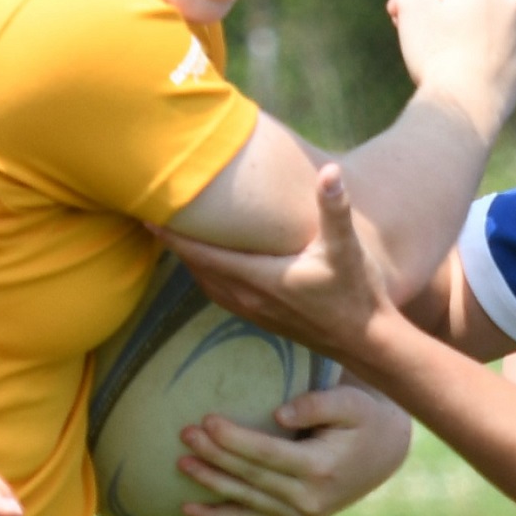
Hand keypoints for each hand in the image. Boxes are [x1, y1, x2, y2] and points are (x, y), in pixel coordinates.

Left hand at [160, 164, 393, 369]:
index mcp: (262, 278)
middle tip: (151, 215)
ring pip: (207, 283)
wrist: (366, 342)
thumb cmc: (356, 293)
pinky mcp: (263, 319)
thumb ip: (335, 209)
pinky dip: (206, 276)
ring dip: (189, 261)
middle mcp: (250, 297)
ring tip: (173, 238)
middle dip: (174, 244)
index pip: (205, 255)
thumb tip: (330, 172)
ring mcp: (254, 312)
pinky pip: (220, 294)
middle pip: (198, 268)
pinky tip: (208, 266)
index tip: (149, 216)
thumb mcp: (346, 248)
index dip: (174, 237)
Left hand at [176, 381, 411, 515]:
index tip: (206, 420)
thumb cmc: (364, 417)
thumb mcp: (351, 402)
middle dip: (214, 455)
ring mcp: (302, 514)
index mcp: (321, 468)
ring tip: (181, 463)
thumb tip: (278, 415)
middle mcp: (310, 499)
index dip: (234, 439)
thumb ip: (317, 404)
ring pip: (246, 499)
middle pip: (250, 476)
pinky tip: (189, 510)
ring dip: (210, 482)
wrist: (385, 451)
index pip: (266, 454)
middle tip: (184, 434)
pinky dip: (219, 515)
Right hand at [387, 0, 515, 139]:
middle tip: (414, 44)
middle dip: (434, 18)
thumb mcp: (412, 4)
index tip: (395, 21)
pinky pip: (489, 57)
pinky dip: (474, 62)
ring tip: (437, 64)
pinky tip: (457, 79)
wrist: (465, 108)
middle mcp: (507, 3)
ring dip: (455, 39)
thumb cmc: (435, 54)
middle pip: (458, 4)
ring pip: (475, 30)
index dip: (409, 2)